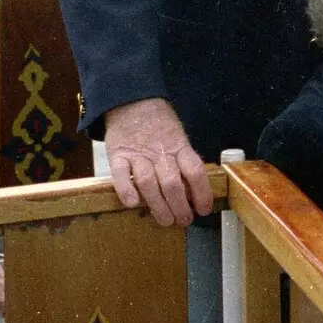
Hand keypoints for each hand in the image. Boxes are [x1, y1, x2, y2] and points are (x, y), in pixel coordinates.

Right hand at [103, 98, 213, 226]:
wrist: (131, 101)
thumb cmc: (159, 124)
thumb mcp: (178, 136)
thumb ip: (184, 159)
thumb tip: (195, 189)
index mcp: (179, 146)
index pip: (195, 171)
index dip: (202, 193)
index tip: (204, 209)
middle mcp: (160, 152)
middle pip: (173, 183)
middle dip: (180, 207)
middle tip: (184, 221)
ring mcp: (138, 154)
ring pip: (149, 183)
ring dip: (158, 206)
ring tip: (166, 221)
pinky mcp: (117, 155)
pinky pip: (121, 175)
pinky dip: (127, 191)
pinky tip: (133, 204)